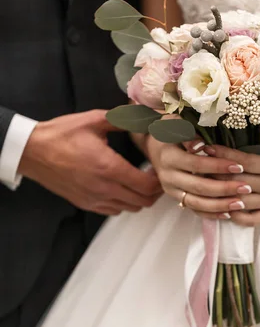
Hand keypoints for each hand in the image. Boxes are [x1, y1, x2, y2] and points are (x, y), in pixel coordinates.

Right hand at [19, 110, 161, 215]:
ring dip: (140, 198)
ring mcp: (94, 199)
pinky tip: (122, 188)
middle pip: (143, 201)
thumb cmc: (62, 135)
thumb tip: (144, 116)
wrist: (33, 152)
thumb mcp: (95, 120)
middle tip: (155, 176)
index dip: (159, 180)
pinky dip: (124, 203)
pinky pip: (114, 210)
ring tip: (140, 181)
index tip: (159, 169)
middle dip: (154, 191)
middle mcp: (104, 188)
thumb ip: (123, 120)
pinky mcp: (86, 204)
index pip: (147, 185)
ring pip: (130, 208)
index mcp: (109, 167)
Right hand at [146, 137, 253, 216]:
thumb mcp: (176, 124)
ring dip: (220, 205)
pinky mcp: (176, 199)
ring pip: (196, 203)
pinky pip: (194, 210)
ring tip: (241, 203)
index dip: (218, 166)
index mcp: (169, 157)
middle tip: (247, 187)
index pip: (197, 164)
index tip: (240, 166)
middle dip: (224, 188)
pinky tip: (228, 213)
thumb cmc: (172, 130)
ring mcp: (171, 190)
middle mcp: (168, 176)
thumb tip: (200, 145)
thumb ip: (188, 133)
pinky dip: (211, 214)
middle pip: (199, 187)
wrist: (156, 146)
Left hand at [203, 145, 259, 225]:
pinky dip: (234, 215)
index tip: (206, 147)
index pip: (243, 162)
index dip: (223, 155)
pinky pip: (250, 219)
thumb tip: (235, 126)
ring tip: (202, 187)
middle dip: (215, 174)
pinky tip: (220, 207)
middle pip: (238, 182)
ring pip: (240, 201)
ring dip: (220, 195)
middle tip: (197, 167)